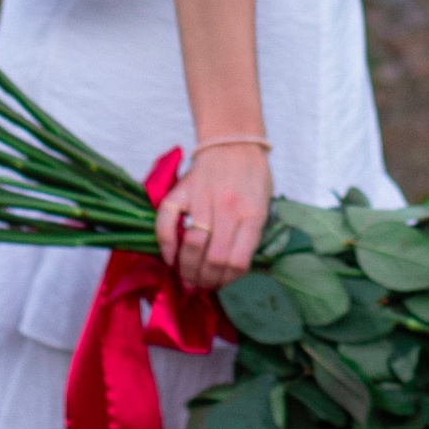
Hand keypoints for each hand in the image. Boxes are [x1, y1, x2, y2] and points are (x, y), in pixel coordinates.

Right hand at [157, 138, 271, 294]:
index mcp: (252, 215)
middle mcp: (228, 208)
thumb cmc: (252, 177)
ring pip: (193, 244)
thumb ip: (251, 236)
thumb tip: (231, 273)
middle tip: (200, 287)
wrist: (234, 141)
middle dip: (205, 281)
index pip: (238, 262)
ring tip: (186, 277)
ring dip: (187, 269)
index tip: (219, 287)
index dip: (226, 283)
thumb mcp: (264, 206)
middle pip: (215, 259)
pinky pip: (166, 220)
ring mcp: (203, 198)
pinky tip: (169, 256)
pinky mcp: (181, 190)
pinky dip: (165, 243)